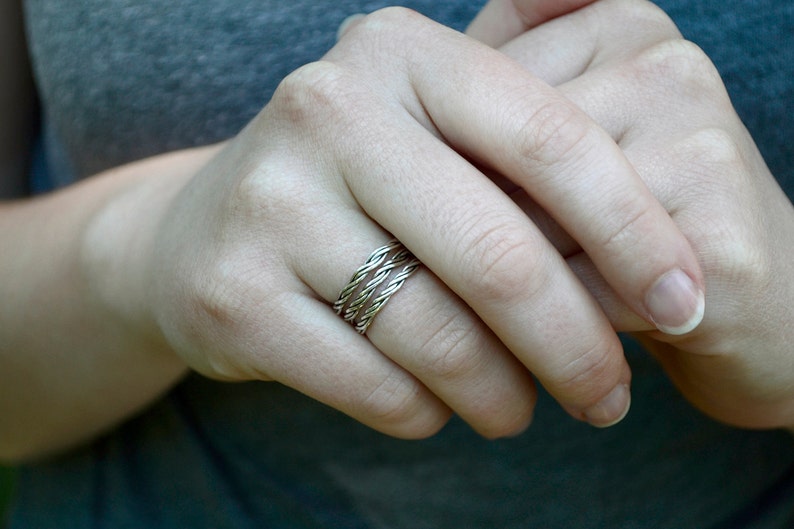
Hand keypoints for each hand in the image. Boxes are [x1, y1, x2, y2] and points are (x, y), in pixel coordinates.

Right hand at [100, 6, 709, 438]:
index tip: (681, 302)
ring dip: (503, 394)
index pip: (551, 141)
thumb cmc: (355, 185)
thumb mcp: (430, 132)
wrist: (203, 230)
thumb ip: (529, 147)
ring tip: (520, 407)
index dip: (635, 232)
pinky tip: (437, 404)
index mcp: (399, 54)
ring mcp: (271, 204)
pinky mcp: (234, 296)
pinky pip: (377, 384)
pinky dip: (428, 412)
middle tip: (608, 397)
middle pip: (500, 256)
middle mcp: (327, 111)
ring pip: (438, 338)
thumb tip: (657, 212)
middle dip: (577, 347)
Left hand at [484, 0, 793, 428]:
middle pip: (494, 162)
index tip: (460, 211)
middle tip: (491, 268)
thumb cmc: (634, 218)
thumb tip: (378, 68)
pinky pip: (578, 290)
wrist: (758, 298)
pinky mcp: (717, 237)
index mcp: (617, 21)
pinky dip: (564, 328)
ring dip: (517, 286)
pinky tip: (591, 327)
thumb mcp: (562, 137)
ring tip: (551, 296)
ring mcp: (699, 140)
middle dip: (476, 233)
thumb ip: (493, 86)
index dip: (449, 173)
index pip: (472, 98)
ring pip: (525, 226)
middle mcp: (665, 61)